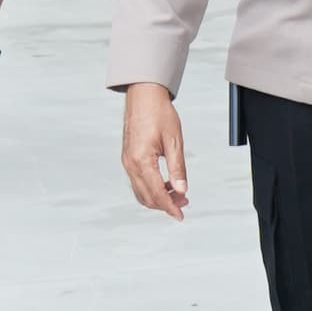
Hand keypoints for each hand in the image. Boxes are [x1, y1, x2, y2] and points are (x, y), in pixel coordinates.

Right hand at [120, 81, 188, 220]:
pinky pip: (137, 181)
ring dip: (158, 198)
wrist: (143, 95)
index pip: (157, 193)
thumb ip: (177, 168)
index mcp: (141, 160)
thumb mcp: (174, 141)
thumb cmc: (158, 113)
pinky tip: (165, 184)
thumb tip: (181, 190)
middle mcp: (130, 163)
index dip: (170, 207)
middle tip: (184, 202)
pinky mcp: (127, 157)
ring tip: (177, 193)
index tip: (181, 215)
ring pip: (140, 192)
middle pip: (147, 197)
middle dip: (166, 204)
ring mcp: (127, 161)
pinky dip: (150, 188)